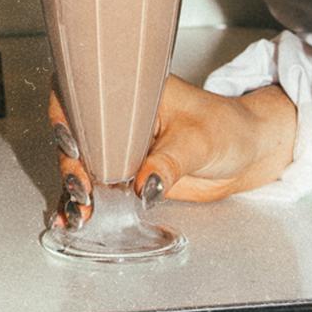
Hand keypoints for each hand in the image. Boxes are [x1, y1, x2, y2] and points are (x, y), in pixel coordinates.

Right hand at [48, 77, 295, 219]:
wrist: (245, 153)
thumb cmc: (226, 128)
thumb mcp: (199, 141)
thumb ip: (170, 163)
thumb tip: (143, 184)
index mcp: (131, 92)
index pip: (84, 93)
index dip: (66, 114)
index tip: (72, 143)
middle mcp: (119, 118)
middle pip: (78, 135)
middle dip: (72, 164)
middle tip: (82, 191)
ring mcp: (120, 147)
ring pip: (84, 164)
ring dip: (74, 189)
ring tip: (79, 214)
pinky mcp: (127, 174)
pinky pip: (100, 187)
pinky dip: (85, 203)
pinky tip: (73, 219)